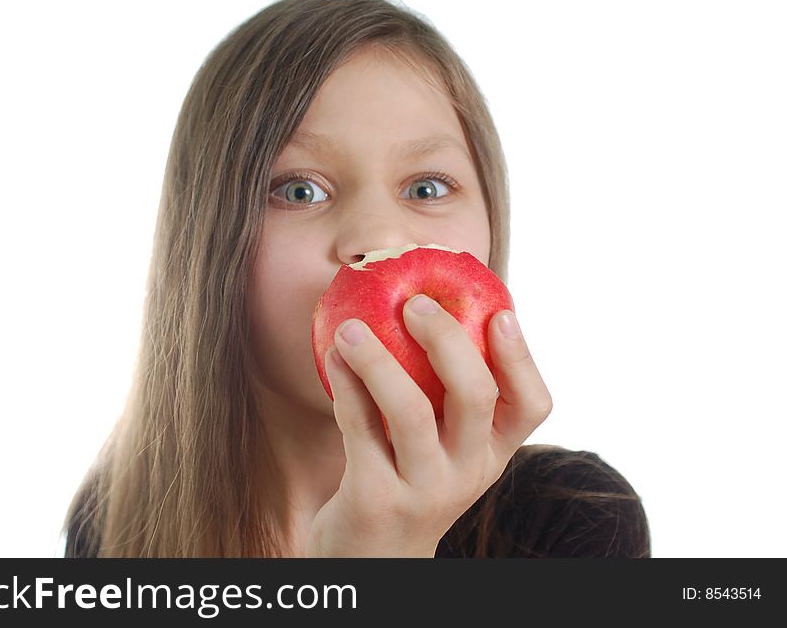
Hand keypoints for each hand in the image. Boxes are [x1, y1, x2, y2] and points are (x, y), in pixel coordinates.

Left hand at [305, 294, 552, 556]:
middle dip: (446, 338)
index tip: (500, 313)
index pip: (532, 404)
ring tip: (351, 328)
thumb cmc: (410, 484)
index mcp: (492, 453)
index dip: (521, 356)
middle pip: (474, 395)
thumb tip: (432, 311)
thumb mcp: (446, 452)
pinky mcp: (375, 498)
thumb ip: (448, 400)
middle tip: (415, 304)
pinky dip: (346, 385)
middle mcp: (468, 473)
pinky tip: (333, 358)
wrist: (374, 560)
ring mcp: (423, 489)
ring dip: (377, 359)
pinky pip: (359, 427)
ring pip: (410, 410)